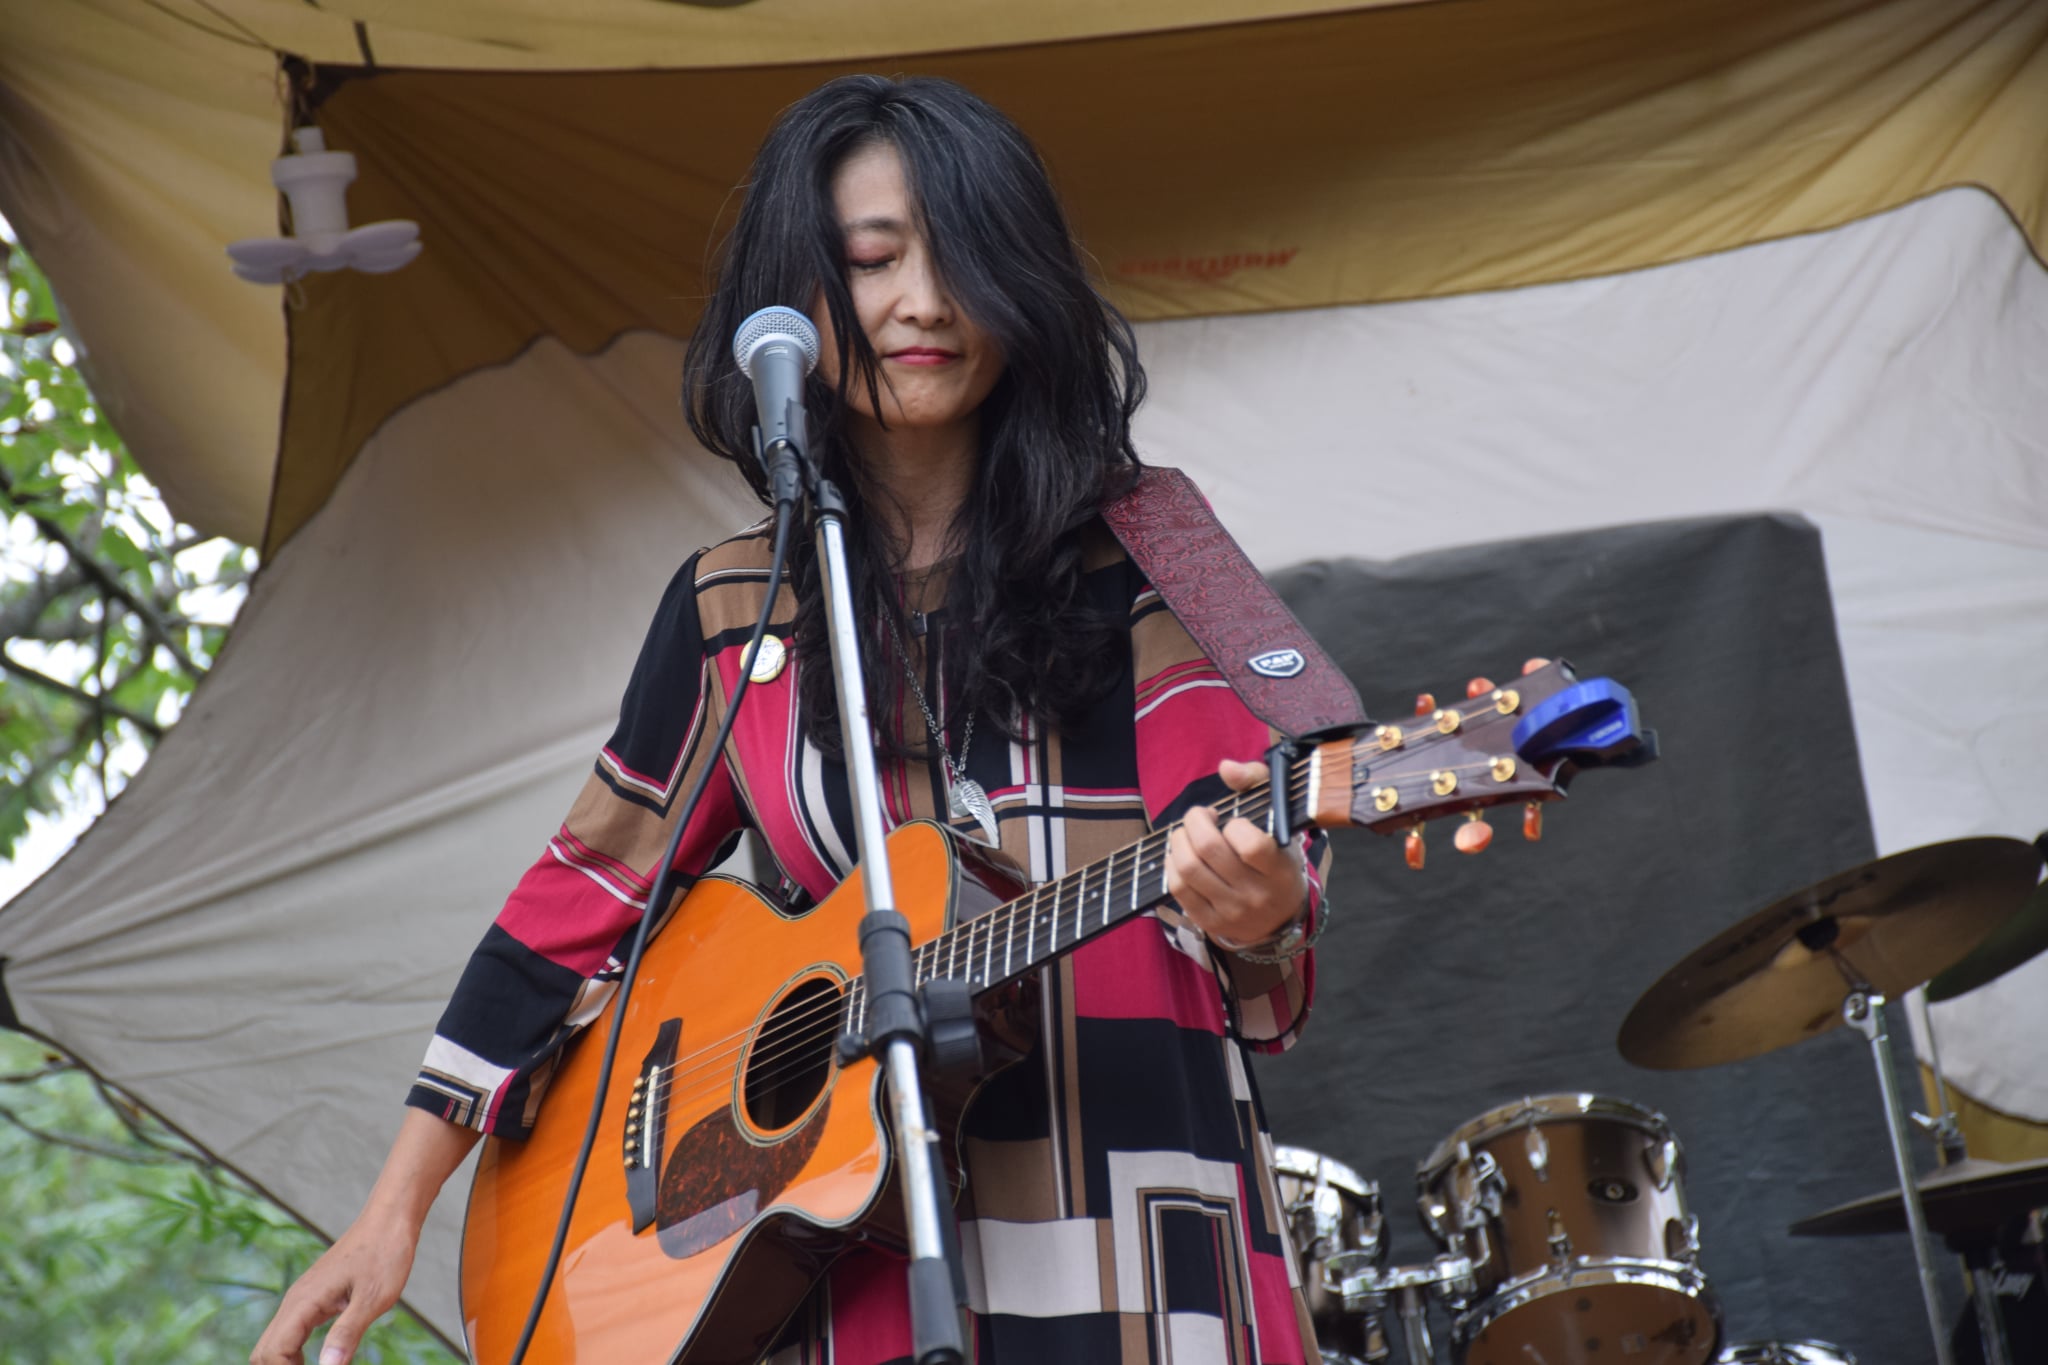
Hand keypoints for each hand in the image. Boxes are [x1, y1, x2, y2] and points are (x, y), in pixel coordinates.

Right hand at [251, 1207, 420, 1364]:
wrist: (389, 1220)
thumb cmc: (386, 1253)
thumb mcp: (374, 1298)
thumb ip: (347, 1333)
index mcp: (304, 1302)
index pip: (273, 1353)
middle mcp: (295, 1300)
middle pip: (264, 1352)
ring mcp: (302, 1298)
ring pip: (274, 1343)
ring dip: (286, 1364)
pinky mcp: (313, 1299)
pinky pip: (291, 1332)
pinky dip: (295, 1353)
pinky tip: (319, 1359)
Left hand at [1165, 759, 1308, 950]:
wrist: (1279, 917)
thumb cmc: (1276, 857)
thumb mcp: (1278, 818)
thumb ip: (1256, 782)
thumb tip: (1226, 767)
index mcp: (1279, 868)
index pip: (1250, 844)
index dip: (1234, 825)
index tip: (1233, 822)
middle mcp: (1256, 893)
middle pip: (1208, 850)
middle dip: (1194, 822)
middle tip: (1200, 817)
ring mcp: (1231, 910)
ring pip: (1188, 869)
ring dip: (1178, 841)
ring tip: (1187, 834)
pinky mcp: (1209, 922)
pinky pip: (1178, 889)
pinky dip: (1172, 864)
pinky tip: (1181, 855)